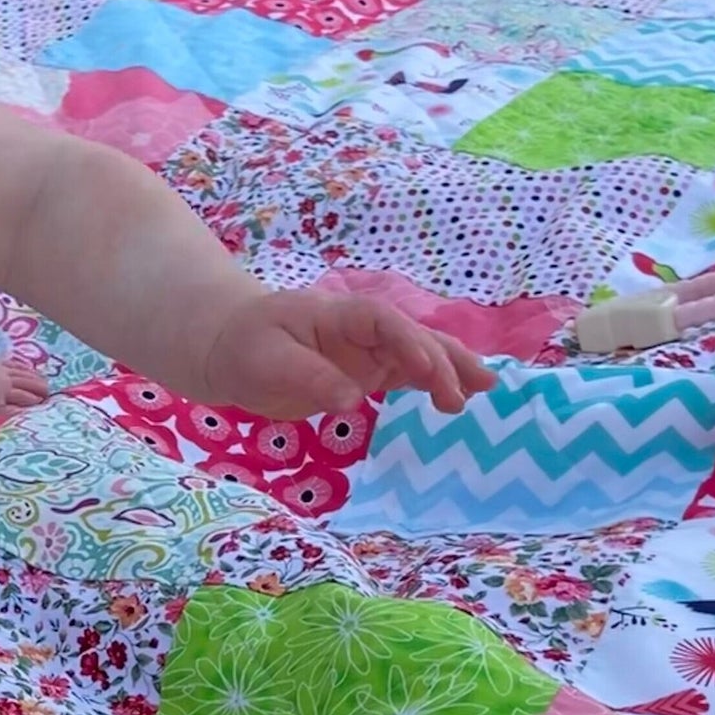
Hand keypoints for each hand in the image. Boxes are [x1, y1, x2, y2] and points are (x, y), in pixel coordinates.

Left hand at [204, 291, 496, 419]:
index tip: (426, 371)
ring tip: (485, 389)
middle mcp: (361, 329)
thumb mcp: (266, 362)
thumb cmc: (245, 347)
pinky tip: (458, 397)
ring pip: (419, 354)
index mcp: (337, 314)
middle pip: (411, 337)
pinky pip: (407, 374)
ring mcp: (367, 350)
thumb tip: (352, 399)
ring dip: (450, 369)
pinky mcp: (367, 372)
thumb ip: (308, 378)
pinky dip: (433, 383)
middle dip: (441, 362)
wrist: (229, 348)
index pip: (381, 322)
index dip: (407, 344)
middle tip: (466, 392)